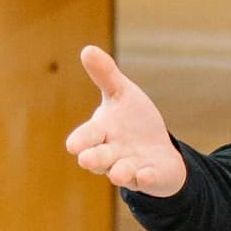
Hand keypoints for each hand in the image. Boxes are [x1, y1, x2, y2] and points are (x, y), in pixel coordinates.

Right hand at [65, 47, 185, 196]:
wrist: (158, 150)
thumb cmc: (132, 121)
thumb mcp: (121, 95)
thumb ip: (106, 75)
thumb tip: (87, 49)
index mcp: (101, 133)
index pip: (87, 137)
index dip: (81, 140)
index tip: (73, 145)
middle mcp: (112, 154)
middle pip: (99, 158)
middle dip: (94, 159)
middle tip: (87, 160)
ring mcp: (131, 168)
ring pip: (122, 172)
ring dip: (120, 172)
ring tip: (118, 172)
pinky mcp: (151, 177)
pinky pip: (148, 180)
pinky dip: (146, 178)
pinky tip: (146, 174)